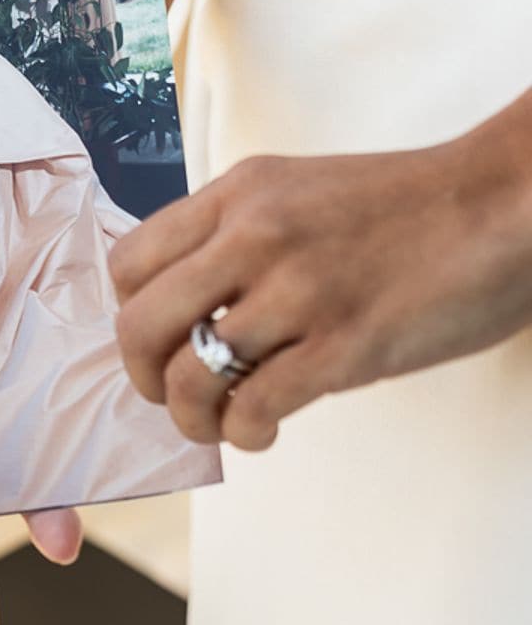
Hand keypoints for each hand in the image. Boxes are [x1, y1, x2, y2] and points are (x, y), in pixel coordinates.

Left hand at [109, 135, 531, 453]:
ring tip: (225, 423)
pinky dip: (245, 433)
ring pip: (189, 376)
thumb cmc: (407, 208)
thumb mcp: (300, 191)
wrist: (502, 203)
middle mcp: (255, 235)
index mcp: (239, 193)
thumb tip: (188, 305)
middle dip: (145, 379)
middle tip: (176, 397)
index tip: (160, 345)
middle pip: (140, 326)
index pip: (129, 266)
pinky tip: (265, 429)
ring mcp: (298, 290)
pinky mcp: (344, 344)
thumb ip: (240, 234)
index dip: (130, 320)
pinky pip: (254, 407)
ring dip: (193, 419)